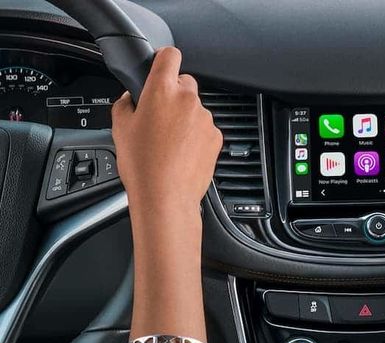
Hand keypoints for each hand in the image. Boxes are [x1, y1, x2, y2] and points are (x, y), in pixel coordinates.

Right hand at [111, 47, 222, 215]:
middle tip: (157, 116)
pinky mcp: (216, 136)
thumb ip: (125, 103)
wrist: (165, 197)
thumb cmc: (142, 165)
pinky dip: (195, 134)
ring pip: (194, 108)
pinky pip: (204, 127)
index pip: (170, 55)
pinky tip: (180, 151)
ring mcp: (205, 119)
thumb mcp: (120, 128)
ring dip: (183, 117)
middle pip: (183, 83)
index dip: (163, 59)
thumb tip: (131, 98)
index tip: (159, 66)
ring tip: (167, 141)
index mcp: (162, 90)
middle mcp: (188, 100)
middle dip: (171, 94)